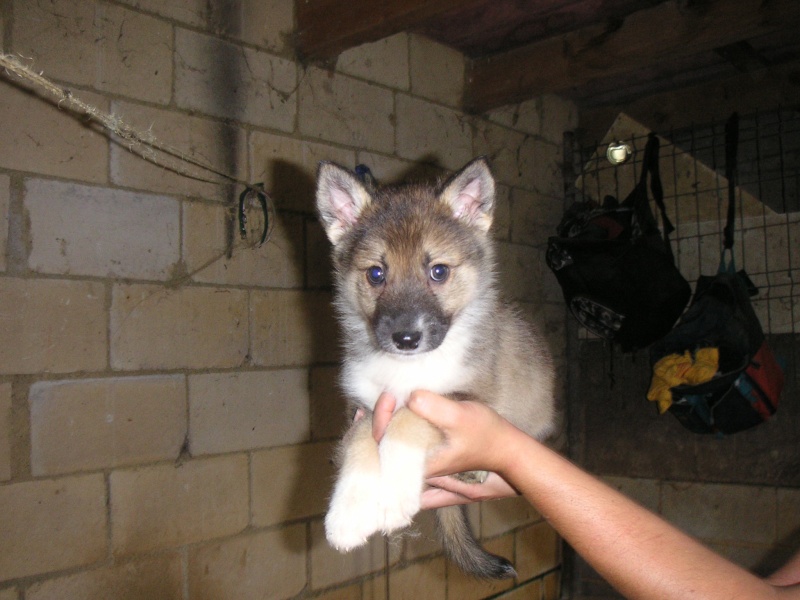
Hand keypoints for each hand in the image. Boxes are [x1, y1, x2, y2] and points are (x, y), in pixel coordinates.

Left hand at [369, 391, 518, 507]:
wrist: (507, 451)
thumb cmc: (486, 435)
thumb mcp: (461, 417)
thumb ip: (435, 408)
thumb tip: (410, 397)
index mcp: (419, 464)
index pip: (383, 444)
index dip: (379, 417)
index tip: (388, 396)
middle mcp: (416, 471)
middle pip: (380, 453)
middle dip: (370, 428)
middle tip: (365, 406)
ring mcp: (421, 468)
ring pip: (387, 455)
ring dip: (376, 433)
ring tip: (366, 413)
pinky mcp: (427, 462)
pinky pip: (399, 455)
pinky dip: (388, 439)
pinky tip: (385, 426)